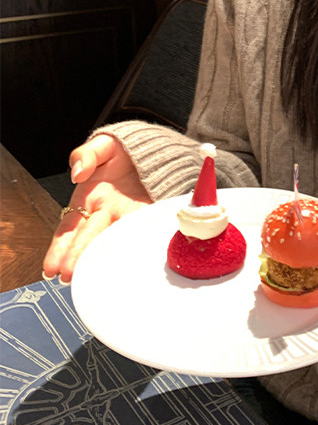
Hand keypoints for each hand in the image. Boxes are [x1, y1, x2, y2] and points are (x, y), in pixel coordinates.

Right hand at [42, 134, 151, 283]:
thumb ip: (86, 155)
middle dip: (77, 258)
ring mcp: (129, 218)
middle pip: (88, 240)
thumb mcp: (103, 146)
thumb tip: (77, 173)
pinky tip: (126, 266)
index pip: (70, 229)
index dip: (60, 248)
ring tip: (90, 278)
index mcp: (90, 199)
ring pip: (111, 243)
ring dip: (100, 261)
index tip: (52, 267)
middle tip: (69, 276)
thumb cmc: (126, 151)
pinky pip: (140, 235)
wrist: (158, 149)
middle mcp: (107, 214)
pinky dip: (133, 250)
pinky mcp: (150, 218)